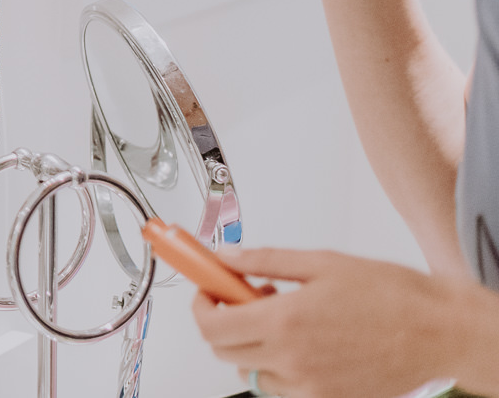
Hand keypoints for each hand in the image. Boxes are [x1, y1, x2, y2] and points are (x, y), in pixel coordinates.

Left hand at [191, 247, 498, 397]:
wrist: (440, 334)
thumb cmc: (393, 297)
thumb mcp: (321, 263)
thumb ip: (263, 261)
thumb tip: (224, 256)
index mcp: (286, 321)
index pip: (212, 324)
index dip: (200, 303)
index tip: (207, 286)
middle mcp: (292, 360)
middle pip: (224, 350)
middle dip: (222, 320)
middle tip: (245, 294)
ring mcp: (310, 387)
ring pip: (251, 371)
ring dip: (251, 345)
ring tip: (282, 317)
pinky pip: (282, 387)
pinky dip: (278, 366)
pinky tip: (302, 341)